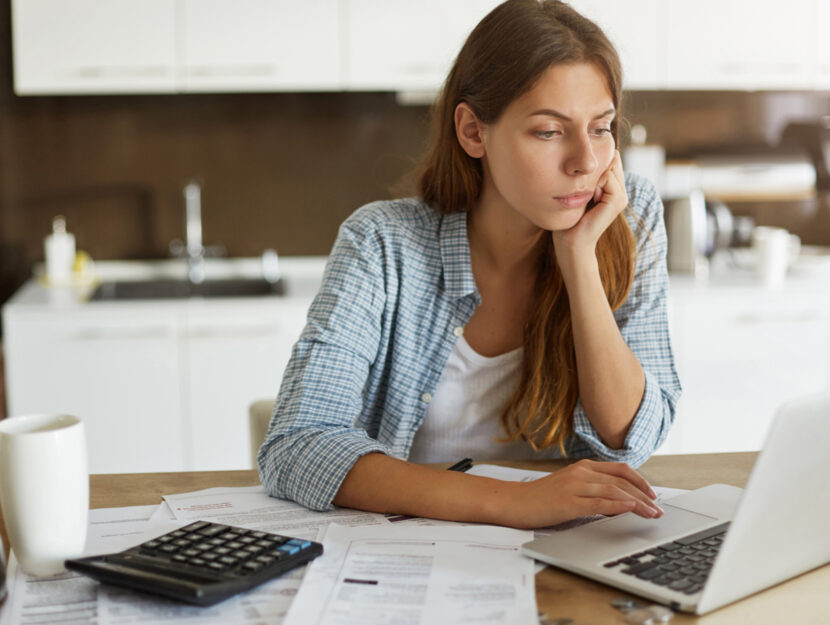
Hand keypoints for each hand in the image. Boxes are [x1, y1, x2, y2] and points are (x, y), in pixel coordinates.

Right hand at [501, 459, 662, 528]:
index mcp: (582, 467)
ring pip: (614, 491)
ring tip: (652, 514)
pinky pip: (599, 502)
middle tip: (659, 509)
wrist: (513, 501)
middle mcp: (581, 473)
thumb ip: (591, 489)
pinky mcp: (568, 502)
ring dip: (638, 503)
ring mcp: (575, 486)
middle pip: (621, 481)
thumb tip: (618, 501)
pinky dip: (618, 505)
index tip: (653, 494)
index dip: (640, 480)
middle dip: (645, 495)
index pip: (620, 470)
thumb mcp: (569, 487)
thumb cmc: (540, 497)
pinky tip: (631, 509)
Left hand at [552, 150, 627, 271]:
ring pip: (609, 166)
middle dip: (594, 166)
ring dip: (592, 175)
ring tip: (586, 195)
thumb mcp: (576, 193)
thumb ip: (584, 177)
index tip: (579, 180)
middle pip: (611, 159)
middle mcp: (620, 191)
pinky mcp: (617, 201)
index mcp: (612, 188)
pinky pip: (607, 177)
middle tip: (582, 189)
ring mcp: (621, 196)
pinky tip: (589, 198)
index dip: (594, 161)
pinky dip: (594, 183)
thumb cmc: (568, 220)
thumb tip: (580, 156)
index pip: (609, 158)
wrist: (571, 243)